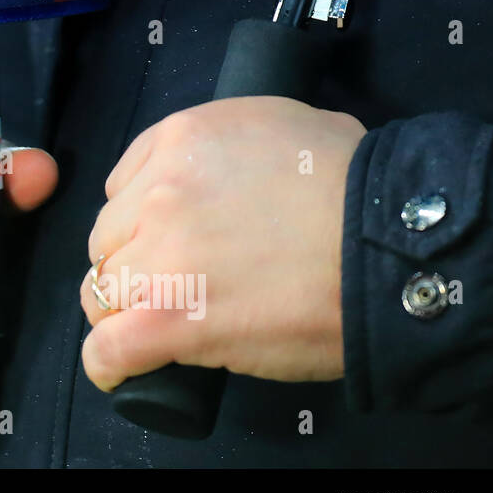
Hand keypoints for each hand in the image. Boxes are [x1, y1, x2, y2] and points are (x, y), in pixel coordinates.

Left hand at [78, 96, 365, 388]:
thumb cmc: (360, 187)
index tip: (167, 239)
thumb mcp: (290, 123)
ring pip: (102, 290)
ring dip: (124, 310)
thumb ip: (236, 142)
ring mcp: (159, 255)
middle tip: (176, 283)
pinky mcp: (169, 319)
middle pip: (110, 239)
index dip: (143, 219)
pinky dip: (108, 362)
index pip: (124, 187)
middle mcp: (159, 191)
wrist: (390, 248)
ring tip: (156, 326)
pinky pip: (108, 347)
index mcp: (181, 139)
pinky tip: (117, 369)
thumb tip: (234, 165)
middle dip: (134, 262)